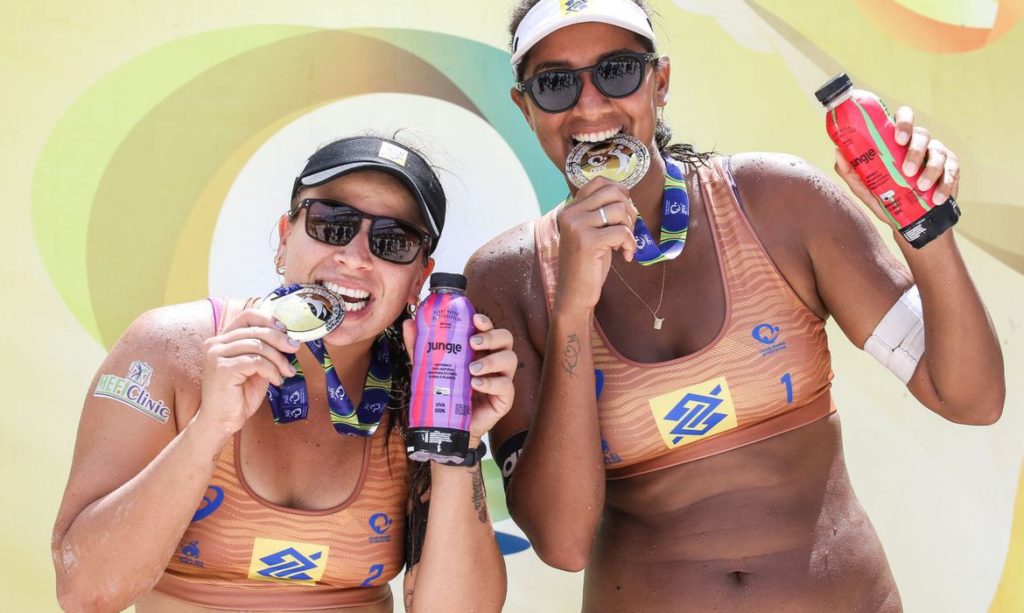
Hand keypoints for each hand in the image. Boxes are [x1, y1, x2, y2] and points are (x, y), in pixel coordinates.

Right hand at [197, 307, 298, 436]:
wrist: (222, 422)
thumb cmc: (239, 396)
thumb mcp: (257, 368)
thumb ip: (266, 351)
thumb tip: (290, 338)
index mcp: (222, 339)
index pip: (247, 316)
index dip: (269, 319)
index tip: (287, 331)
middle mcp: (215, 343)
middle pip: (256, 330)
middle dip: (280, 340)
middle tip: (295, 349)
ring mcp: (216, 355)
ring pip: (258, 346)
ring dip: (278, 359)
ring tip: (286, 372)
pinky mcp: (222, 368)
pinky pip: (256, 361)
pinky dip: (272, 370)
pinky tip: (276, 381)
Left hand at [402, 313, 516, 444]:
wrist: (448, 426)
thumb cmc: (445, 392)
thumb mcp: (430, 367)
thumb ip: (421, 346)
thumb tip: (408, 323)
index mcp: (480, 349)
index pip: (490, 329)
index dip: (485, 321)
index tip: (475, 319)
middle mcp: (494, 361)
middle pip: (506, 339)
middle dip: (492, 336)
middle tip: (473, 342)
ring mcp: (501, 379)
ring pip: (510, 359)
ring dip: (492, 360)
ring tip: (472, 368)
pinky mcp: (504, 399)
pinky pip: (507, 386)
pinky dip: (492, 383)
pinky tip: (476, 384)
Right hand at [554, 178, 638, 311]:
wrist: (574, 294)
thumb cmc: (587, 265)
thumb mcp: (592, 233)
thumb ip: (601, 213)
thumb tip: (627, 196)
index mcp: (571, 208)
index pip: (599, 182)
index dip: (620, 191)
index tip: (624, 212)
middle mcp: (571, 213)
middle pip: (613, 192)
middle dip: (629, 209)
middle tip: (627, 230)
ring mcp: (577, 226)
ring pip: (620, 210)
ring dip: (630, 228)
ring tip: (623, 244)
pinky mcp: (587, 241)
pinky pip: (622, 232)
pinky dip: (630, 244)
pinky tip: (625, 256)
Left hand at [834, 106, 959, 224]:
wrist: (908, 221)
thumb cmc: (886, 197)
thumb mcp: (866, 187)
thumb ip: (852, 171)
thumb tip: (838, 151)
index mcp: (899, 141)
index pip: (904, 118)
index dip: (904, 122)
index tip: (898, 138)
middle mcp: (919, 143)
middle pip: (922, 135)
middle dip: (915, 151)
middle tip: (906, 170)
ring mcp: (937, 155)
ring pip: (938, 154)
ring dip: (930, 170)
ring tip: (921, 187)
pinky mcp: (952, 170)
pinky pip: (952, 172)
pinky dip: (945, 185)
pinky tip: (936, 197)